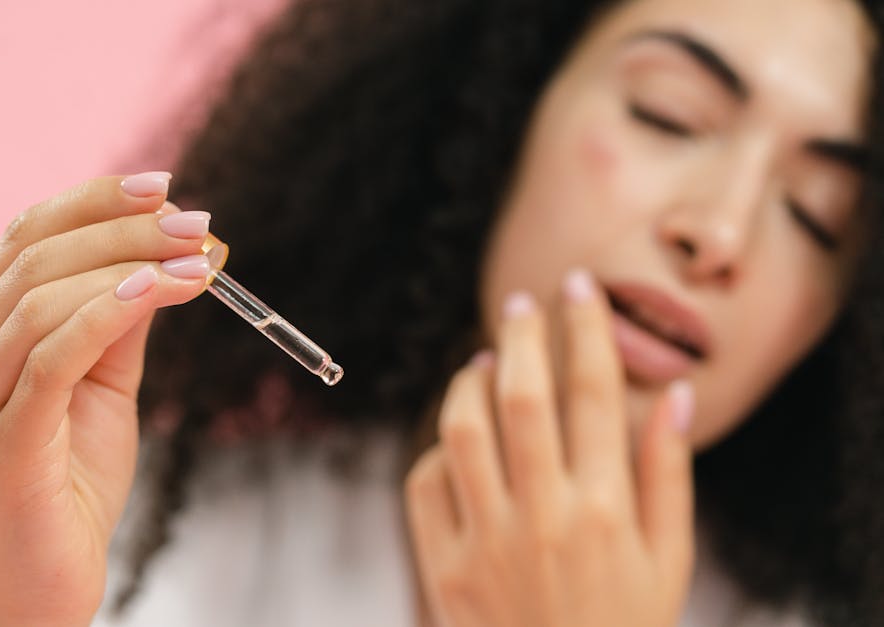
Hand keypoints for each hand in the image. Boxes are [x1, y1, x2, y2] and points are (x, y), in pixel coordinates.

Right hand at [0, 174, 211, 626]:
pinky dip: (108, 312)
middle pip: (35, 256)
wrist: (43, 581)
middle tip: (197, 224)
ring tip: (198, 260)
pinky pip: (51, 356)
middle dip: (124, 228)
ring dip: (130, 265)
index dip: (93, 200)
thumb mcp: (106, 385)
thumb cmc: (72, 479)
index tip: (164, 185)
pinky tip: (160, 291)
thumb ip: (123, 323)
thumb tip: (169, 258)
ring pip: (42, 298)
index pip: (25, 238)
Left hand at [405, 270, 695, 626]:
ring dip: (469, 383)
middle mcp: (543, 518)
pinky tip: (458, 439)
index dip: (586, 328)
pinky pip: (426, 484)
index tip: (578, 287)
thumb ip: (667, 473)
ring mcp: (487, 543)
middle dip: (523, 335)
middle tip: (521, 303)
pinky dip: (437, 450)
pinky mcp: (444, 568)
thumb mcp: (667, 558)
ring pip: (463, 430)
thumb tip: (673, 394)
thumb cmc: (624, 623)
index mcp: (607, 509)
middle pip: (523, 396)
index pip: (595, 393)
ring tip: (484, 362)